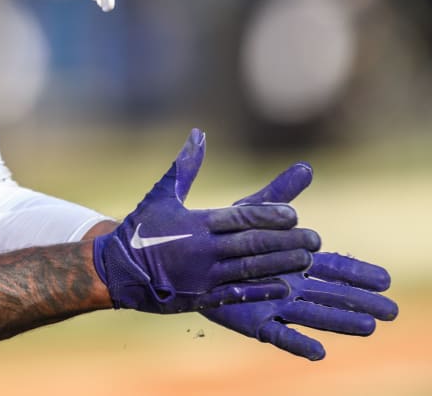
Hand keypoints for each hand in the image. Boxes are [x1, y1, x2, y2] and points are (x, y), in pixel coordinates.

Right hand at [92, 129, 319, 313]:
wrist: (116, 270)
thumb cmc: (140, 229)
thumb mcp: (161, 194)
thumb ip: (185, 166)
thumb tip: (199, 133)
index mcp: (196, 224)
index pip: (239, 218)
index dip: (268, 217)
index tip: (294, 215)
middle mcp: (202, 251)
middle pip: (252, 245)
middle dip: (286, 242)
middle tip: (315, 240)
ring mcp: (203, 277)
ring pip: (249, 270)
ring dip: (281, 265)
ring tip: (307, 260)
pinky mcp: (200, 298)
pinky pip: (235, 294)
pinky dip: (260, 291)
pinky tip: (283, 288)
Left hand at [201, 163, 398, 358]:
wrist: (192, 258)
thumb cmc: (229, 235)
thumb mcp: (255, 210)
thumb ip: (280, 193)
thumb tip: (306, 166)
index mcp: (296, 261)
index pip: (335, 268)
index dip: (359, 274)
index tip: (386, 279)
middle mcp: (292, 287)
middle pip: (333, 295)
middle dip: (361, 301)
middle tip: (393, 311)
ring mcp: (277, 306)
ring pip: (315, 315)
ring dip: (341, 321)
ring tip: (369, 327)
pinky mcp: (256, 323)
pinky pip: (280, 336)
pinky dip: (299, 344)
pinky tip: (319, 352)